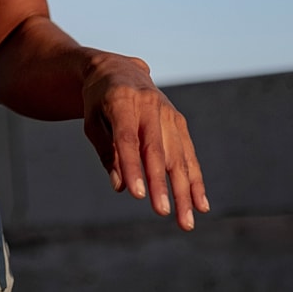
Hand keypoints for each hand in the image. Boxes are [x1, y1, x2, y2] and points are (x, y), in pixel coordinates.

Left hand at [81, 52, 209, 230]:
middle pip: (156, 150)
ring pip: (177, 155)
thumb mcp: (92, 120)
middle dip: (160, 184)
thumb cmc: (98, 99)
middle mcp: (149, 104)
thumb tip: (120, 186)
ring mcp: (168, 112)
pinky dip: (195, 180)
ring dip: (183, 190)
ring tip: (185, 221)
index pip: (127, 139)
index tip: (138, 195)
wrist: (119, 70)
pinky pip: (188, 153)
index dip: (133, 167)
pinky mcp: (179, 121)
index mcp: (121, 100)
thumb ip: (106, 151)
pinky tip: (200, 204)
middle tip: (162, 213)